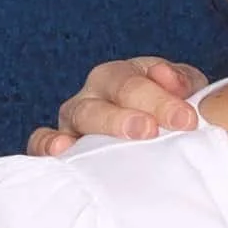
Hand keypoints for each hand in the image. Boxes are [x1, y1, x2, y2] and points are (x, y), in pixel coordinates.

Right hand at [27, 58, 210, 155]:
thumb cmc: (167, 118)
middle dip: (128, 113)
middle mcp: (95, 93)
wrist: (152, 146)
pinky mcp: (57, 147)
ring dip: (100, 127)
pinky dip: (46, 144)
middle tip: (149, 131)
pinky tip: (60, 150)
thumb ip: (183, 83)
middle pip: (107, 96)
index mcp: (124, 76)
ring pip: (79, 115)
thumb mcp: (184, 96)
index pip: (137, 81)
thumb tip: (171, 80)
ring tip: (112, 141)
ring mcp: (73, 120)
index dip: (162, 99)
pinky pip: (40, 141)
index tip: (187, 120)